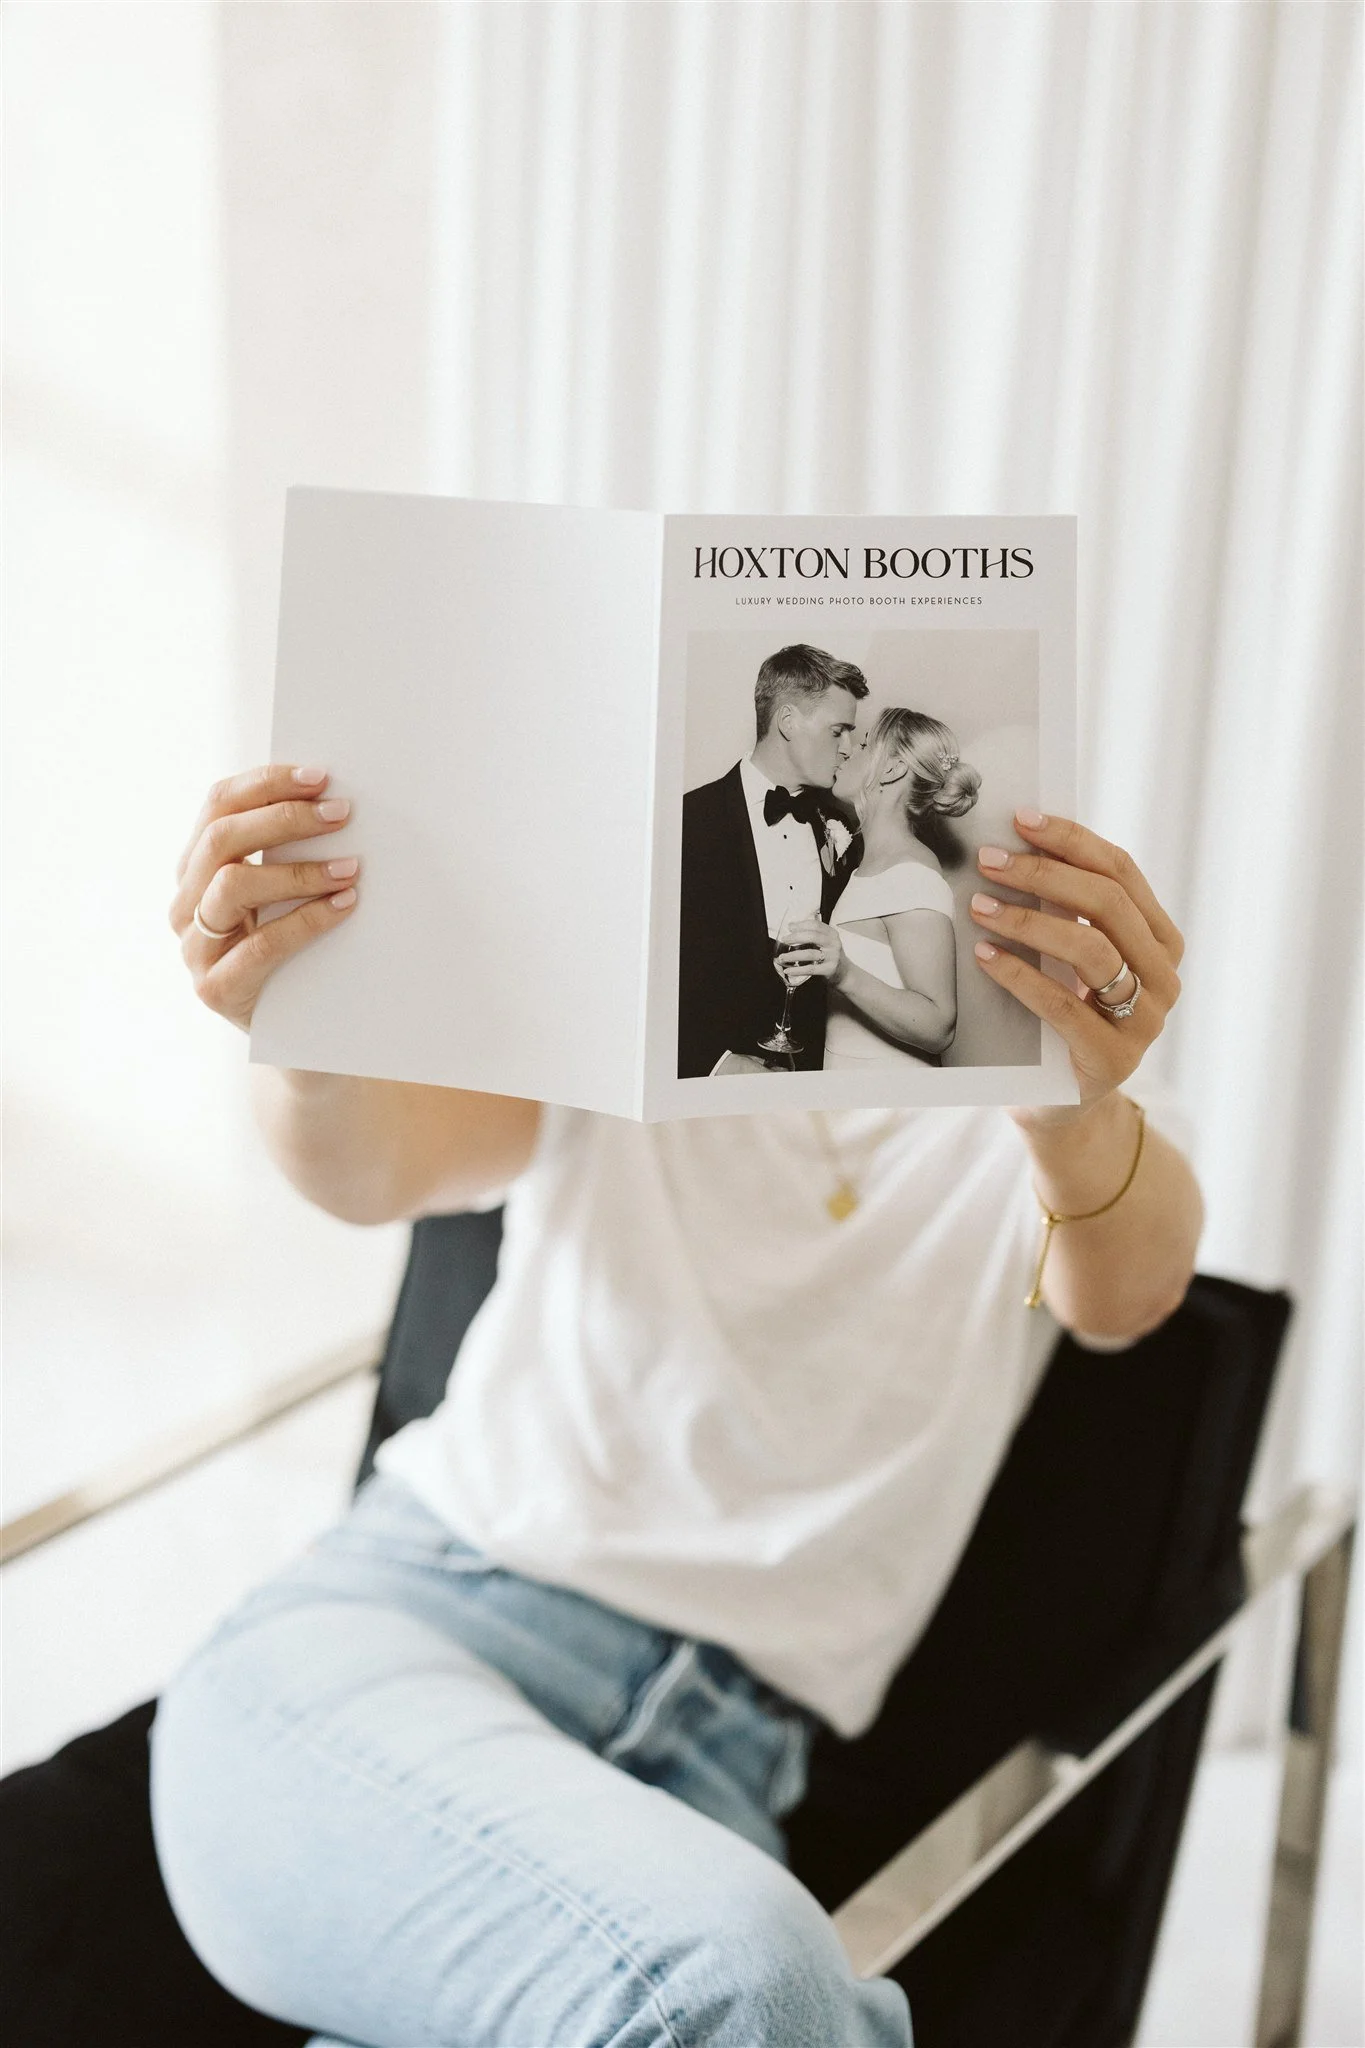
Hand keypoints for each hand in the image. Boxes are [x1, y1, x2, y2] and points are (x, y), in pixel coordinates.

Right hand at [169, 764, 358, 1032]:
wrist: (302, 1037)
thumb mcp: (288, 896)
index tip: (319, 777)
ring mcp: (195, 950)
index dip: (265, 784)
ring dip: (297, 870)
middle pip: (221, 840)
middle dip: (284, 819)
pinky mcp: (216, 990)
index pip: (216, 806)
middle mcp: (185, 905)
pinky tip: (344, 906)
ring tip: (350, 867)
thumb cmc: (301, 953)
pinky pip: (259, 945)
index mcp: (197, 869)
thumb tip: (336, 800)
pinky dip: (306, 920)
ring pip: (232, 886)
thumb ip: (291, 853)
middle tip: (340, 813)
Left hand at [779, 918, 845, 983]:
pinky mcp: (829, 969)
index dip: (801, 925)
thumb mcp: (827, 941)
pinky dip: (798, 970)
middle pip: (812, 936)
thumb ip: (814, 934)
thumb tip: (793, 926)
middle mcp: (833, 944)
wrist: (844, 973)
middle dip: (795, 937)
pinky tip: (789, 970)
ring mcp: (832, 957)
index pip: (816, 925)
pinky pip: (811, 969)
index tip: (790, 927)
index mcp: (832, 934)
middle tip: (785, 940)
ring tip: (782, 957)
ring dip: (793, 955)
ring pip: (809, 954)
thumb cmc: (831, 955)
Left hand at [969, 810, 1182, 1117]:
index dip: (1072, 840)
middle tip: (990, 859)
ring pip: (1092, 951)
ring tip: (979, 906)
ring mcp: (1145, 1022)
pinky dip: (1019, 975)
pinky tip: (984, 955)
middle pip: (1109, 905)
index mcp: (1159, 940)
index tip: (1021, 818)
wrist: (1059, 1103)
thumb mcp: (1068, 959)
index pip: (1121, 872)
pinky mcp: (1112, 1060)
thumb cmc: (1058, 1018)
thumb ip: (1063, 912)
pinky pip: (1063, 1007)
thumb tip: (1014, 845)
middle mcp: (1164, 977)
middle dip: (1044, 873)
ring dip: (1030, 921)